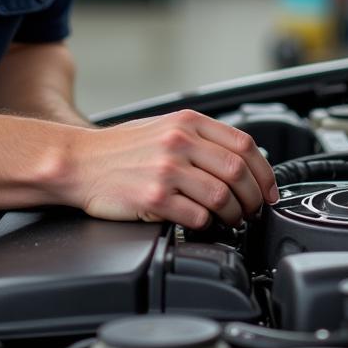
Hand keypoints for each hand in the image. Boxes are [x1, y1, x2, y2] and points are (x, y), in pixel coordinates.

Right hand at [66, 109, 278, 228]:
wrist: (78, 162)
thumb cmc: (118, 149)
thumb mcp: (163, 127)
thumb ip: (200, 138)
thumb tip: (241, 160)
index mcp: (187, 121)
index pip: (245, 144)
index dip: (265, 173)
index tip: (269, 191)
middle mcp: (179, 142)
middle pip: (239, 172)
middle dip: (254, 199)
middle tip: (252, 212)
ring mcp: (166, 170)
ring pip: (223, 197)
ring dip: (234, 216)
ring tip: (230, 221)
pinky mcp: (154, 198)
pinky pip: (197, 217)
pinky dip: (207, 226)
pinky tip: (202, 225)